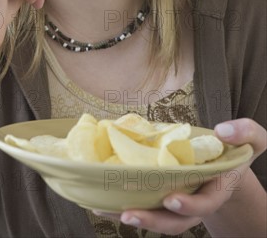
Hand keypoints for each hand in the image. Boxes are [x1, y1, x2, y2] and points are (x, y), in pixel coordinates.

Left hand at [93, 119, 266, 234]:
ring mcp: (179, 202)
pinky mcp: (162, 195)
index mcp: (217, 189)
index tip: (171, 199)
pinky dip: (124, 203)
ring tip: (104, 208)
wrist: (228, 164)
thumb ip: (246, 132)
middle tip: (128, 215)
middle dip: (152, 221)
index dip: (189, 205)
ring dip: (131, 215)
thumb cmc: (237, 150)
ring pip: (156, 218)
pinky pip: (146, 204)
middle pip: (175, 222)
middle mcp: (196, 201)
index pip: (205, 203)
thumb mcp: (254, 139)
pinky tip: (101, 198)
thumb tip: (223, 129)